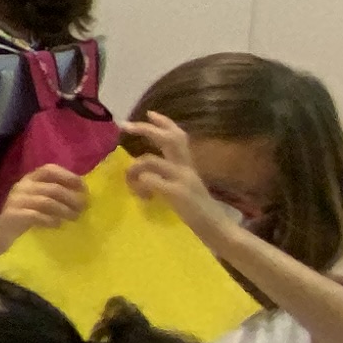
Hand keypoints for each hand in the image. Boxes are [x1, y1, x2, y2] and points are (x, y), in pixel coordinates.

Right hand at [0, 164, 91, 234]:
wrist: (2, 234)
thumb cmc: (26, 216)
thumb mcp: (39, 200)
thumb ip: (54, 194)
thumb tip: (81, 194)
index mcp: (29, 179)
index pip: (49, 169)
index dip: (68, 176)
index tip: (83, 188)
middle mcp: (22, 186)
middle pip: (52, 188)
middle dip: (71, 198)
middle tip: (83, 208)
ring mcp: (16, 200)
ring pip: (46, 202)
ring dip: (64, 210)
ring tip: (74, 217)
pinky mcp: (13, 215)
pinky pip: (36, 215)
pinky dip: (50, 220)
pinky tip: (57, 224)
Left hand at [116, 115, 234, 239]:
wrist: (217, 229)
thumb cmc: (199, 213)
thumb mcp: (186, 188)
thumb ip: (171, 177)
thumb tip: (147, 172)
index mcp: (188, 166)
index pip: (179, 136)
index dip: (165, 123)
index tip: (149, 113)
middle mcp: (187, 168)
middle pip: (168, 138)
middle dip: (145, 129)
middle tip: (125, 126)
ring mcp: (182, 179)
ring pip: (150, 160)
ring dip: (134, 169)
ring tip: (132, 184)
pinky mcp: (177, 192)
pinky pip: (150, 179)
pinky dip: (140, 184)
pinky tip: (143, 197)